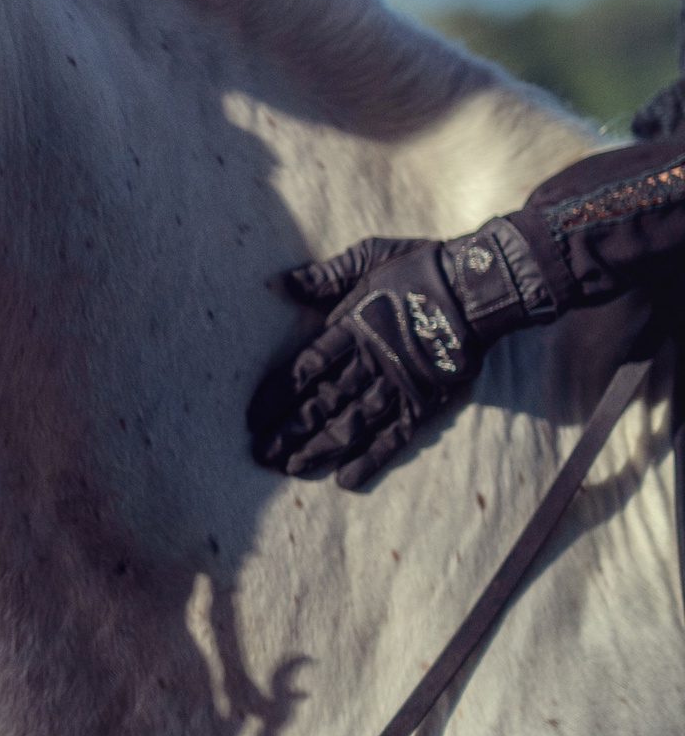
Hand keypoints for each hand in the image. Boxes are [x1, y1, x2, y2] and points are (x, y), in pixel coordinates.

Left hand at [248, 236, 495, 488]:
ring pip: (353, 424)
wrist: (483, 285)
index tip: (252, 417)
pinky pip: (395, 437)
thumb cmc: (422, 267)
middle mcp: (373, 362)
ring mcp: (401, 385)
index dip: (277, 395)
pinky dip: (370, 459)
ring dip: (320, 448)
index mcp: (354, 327)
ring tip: (292, 467)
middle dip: (290, 431)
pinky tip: (345, 479)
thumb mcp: (369, 256)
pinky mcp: (427, 401)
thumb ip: (325, 276)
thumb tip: (280, 283)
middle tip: (261, 454)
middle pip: (323, 403)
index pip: (305, 368)